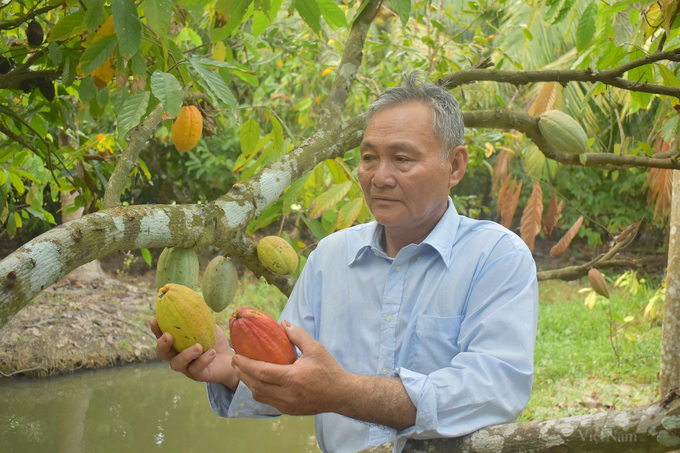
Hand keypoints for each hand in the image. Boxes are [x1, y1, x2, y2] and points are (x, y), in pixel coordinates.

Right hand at [150, 318, 238, 389]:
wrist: (229, 358)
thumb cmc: (215, 341)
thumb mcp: (208, 326)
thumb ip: (199, 317)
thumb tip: (192, 302)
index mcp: (177, 344)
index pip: (162, 336)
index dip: (156, 330)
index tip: (154, 319)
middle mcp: (178, 356)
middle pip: (162, 354)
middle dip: (162, 345)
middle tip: (168, 335)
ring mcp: (187, 367)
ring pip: (177, 364)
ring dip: (185, 354)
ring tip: (198, 346)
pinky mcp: (198, 375)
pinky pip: (197, 369)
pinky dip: (204, 360)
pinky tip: (212, 352)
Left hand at [232, 320, 349, 415]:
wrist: (341, 394)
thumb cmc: (329, 370)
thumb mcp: (315, 349)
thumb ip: (297, 335)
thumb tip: (282, 323)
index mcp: (292, 378)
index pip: (261, 372)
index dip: (245, 365)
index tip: (235, 356)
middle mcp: (287, 395)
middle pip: (255, 386)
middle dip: (242, 373)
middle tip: (234, 362)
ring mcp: (287, 405)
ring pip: (259, 396)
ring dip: (249, 383)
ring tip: (243, 371)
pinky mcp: (288, 411)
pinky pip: (268, 401)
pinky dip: (259, 391)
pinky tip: (258, 381)